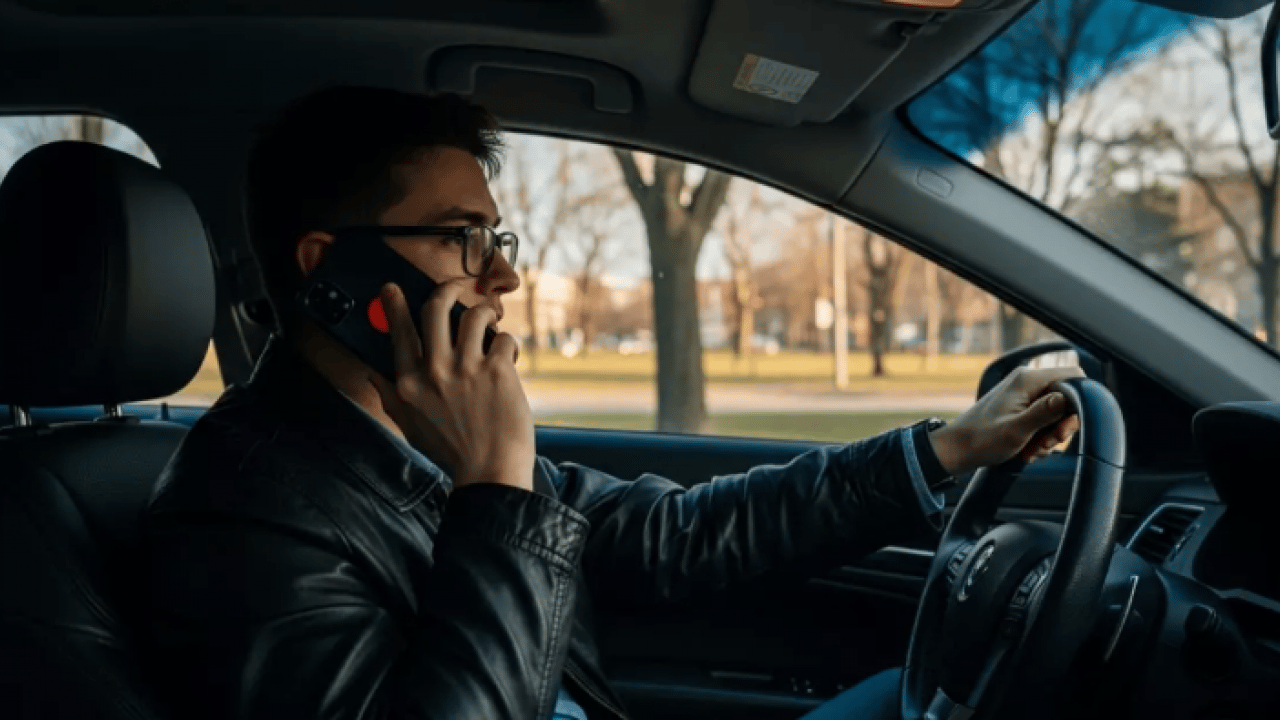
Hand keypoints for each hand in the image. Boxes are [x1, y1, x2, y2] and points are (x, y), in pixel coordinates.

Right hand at [368, 281, 534, 491]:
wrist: (489, 472)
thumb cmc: (451, 452)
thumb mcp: (409, 426)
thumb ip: (390, 396)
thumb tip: (372, 373)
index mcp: (409, 383)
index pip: (398, 333)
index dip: (394, 305)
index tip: (392, 288)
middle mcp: (434, 370)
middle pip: (435, 308)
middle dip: (446, 291)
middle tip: (454, 290)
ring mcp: (467, 368)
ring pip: (475, 316)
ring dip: (484, 313)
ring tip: (490, 322)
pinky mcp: (497, 370)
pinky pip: (503, 339)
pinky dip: (507, 345)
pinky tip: (508, 358)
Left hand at [929, 365, 1085, 474]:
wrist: (955, 450)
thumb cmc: (981, 440)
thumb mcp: (1016, 430)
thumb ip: (1044, 413)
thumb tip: (1069, 398)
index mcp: (1028, 380)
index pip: (1074, 376)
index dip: (1079, 402)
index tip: (1065, 428)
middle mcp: (1027, 382)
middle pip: (1066, 398)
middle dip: (1060, 426)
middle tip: (1046, 444)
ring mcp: (1023, 395)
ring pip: (1055, 414)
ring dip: (1048, 437)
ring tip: (1030, 450)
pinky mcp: (1019, 408)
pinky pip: (1042, 422)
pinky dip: (1038, 439)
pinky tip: (1025, 450)